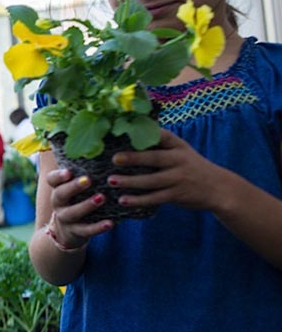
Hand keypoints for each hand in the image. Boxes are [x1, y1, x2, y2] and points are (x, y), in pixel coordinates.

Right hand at [42, 167, 110, 249]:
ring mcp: (66, 219)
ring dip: (87, 205)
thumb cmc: (76, 201)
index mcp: (58, 189)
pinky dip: (98, 227)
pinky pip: (86, 231)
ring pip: (73, 212)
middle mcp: (58, 203)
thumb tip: (96, 141)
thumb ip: (82, 170)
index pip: (52, 180)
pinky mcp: (76, 232)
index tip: (69, 171)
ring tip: (102, 198)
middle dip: (74, 187)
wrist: (67, 232)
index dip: (58, 175)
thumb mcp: (73, 186)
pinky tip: (111, 223)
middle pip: (60, 194)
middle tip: (89, 180)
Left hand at [106, 129, 226, 211]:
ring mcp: (179, 178)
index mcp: (178, 146)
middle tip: (114, 159)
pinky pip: (155, 198)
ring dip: (130, 181)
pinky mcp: (178, 194)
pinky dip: (138, 200)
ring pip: (151, 181)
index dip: (146, 133)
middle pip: (154, 158)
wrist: (219, 188)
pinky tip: (123, 200)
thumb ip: (161, 147)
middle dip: (133, 158)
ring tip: (112, 181)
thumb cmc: (191, 167)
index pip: (162, 135)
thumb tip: (127, 141)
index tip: (126, 131)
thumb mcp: (181, 152)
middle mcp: (179, 160)